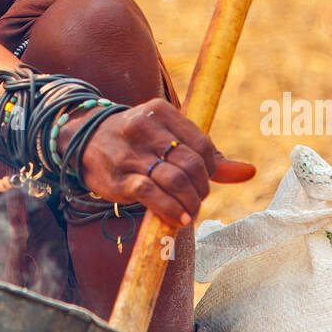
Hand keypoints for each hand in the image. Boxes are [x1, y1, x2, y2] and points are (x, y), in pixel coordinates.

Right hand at [76, 97, 254, 233]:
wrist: (82, 141)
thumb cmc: (136, 141)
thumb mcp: (168, 136)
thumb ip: (208, 155)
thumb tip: (249, 173)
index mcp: (161, 111)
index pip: (202, 144)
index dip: (211, 170)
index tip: (204, 181)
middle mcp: (145, 128)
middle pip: (191, 164)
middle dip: (201, 189)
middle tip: (197, 201)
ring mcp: (130, 153)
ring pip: (175, 180)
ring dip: (189, 204)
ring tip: (189, 214)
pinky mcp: (118, 177)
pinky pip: (151, 194)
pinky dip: (170, 210)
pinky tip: (177, 219)